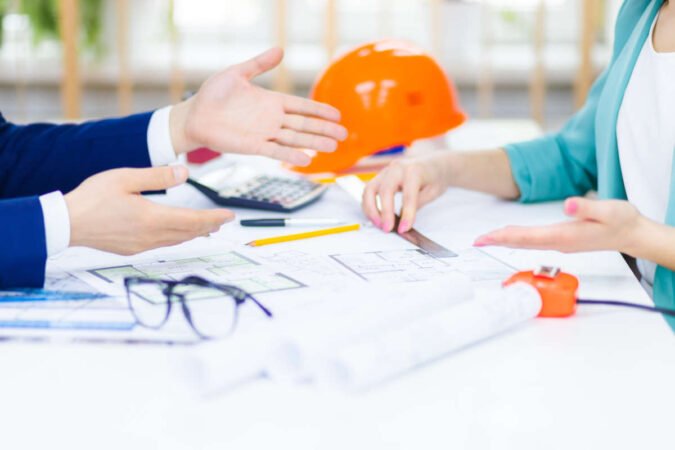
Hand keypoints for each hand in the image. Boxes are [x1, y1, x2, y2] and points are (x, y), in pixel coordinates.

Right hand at [65, 166, 233, 254]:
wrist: (66, 223)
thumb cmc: (92, 198)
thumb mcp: (126, 178)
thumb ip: (157, 176)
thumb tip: (184, 173)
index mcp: (152, 218)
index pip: (193, 220)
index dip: (214, 218)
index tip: (229, 216)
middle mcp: (150, 236)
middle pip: (189, 233)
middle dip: (209, 226)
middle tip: (224, 221)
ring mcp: (141, 245)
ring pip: (177, 240)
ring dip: (195, 234)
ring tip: (208, 228)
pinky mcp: (131, 249)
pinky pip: (163, 244)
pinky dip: (177, 238)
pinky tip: (178, 234)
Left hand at [169, 47, 347, 166]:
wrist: (193, 116)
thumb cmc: (212, 95)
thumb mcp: (237, 74)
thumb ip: (259, 64)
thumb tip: (280, 50)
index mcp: (271, 101)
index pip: (301, 106)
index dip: (319, 110)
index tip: (337, 115)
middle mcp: (271, 119)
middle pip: (304, 125)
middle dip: (324, 129)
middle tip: (344, 135)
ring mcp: (264, 134)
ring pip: (295, 139)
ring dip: (314, 143)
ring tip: (333, 147)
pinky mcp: (253, 146)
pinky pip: (276, 152)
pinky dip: (291, 156)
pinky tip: (306, 160)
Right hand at [362, 154, 450, 233]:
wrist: (432, 164)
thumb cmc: (434, 177)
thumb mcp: (433, 192)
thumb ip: (416, 205)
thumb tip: (402, 222)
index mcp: (414, 171)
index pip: (408, 195)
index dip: (406, 214)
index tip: (404, 229)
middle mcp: (397, 168)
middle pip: (385, 190)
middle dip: (384, 212)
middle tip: (387, 228)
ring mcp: (386, 171)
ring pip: (370, 189)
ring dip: (371, 209)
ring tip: (378, 224)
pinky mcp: (380, 176)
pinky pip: (368, 190)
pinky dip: (368, 205)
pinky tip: (374, 217)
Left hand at [474, 197, 645, 253]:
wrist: (633, 234)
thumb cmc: (622, 221)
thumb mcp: (610, 210)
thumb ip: (588, 207)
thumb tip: (567, 205)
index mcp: (565, 236)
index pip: (527, 237)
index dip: (504, 237)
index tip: (485, 238)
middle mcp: (559, 242)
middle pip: (521, 242)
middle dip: (498, 241)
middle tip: (476, 241)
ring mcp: (560, 243)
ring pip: (526, 242)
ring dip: (505, 240)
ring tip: (486, 238)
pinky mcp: (562, 240)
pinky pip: (533, 241)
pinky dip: (517, 238)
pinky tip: (509, 236)